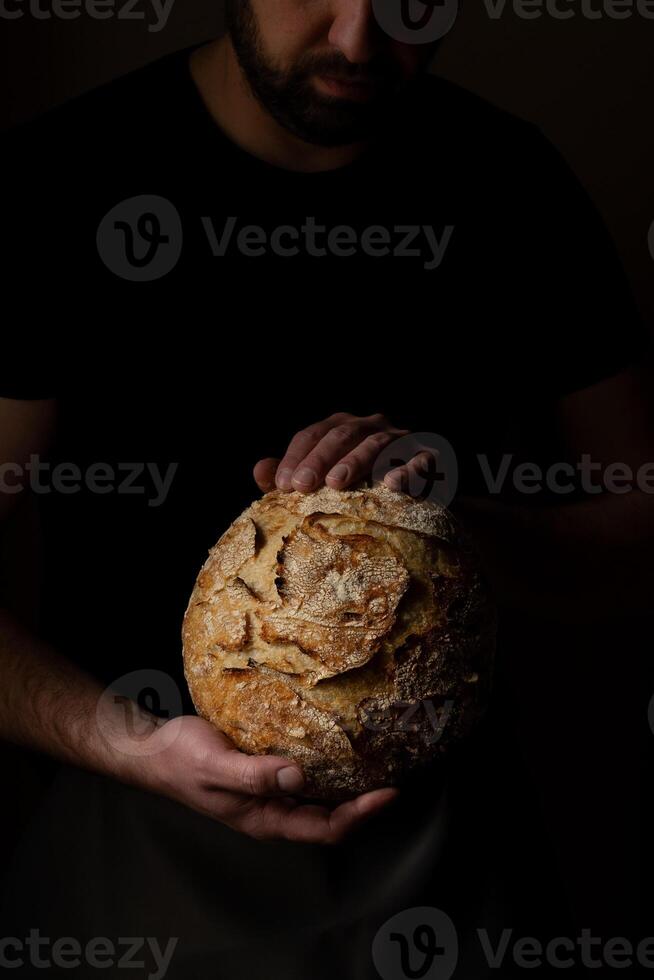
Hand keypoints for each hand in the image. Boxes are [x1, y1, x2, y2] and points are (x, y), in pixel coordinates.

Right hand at [134, 715, 398, 843]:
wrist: (151, 750)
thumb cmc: (180, 759)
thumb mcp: (216, 766)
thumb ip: (254, 774)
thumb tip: (298, 775)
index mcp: (264, 819)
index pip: (325, 828)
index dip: (361, 814)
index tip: (390, 792)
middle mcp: (272, 811)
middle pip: (330, 817)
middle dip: (365, 803)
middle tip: (396, 775)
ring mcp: (269, 793)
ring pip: (320, 797)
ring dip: (349, 785)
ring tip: (378, 761)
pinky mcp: (265, 772)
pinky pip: (305, 775)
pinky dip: (328, 765)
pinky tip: (338, 744)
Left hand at [254, 411, 430, 493]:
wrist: (421, 488)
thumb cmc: (362, 485)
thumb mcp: (323, 479)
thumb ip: (290, 474)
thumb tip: (260, 471)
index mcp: (341, 427)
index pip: (312, 434)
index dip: (295, 457)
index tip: (282, 485)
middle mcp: (370, 425)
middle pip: (342, 434)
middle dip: (319, 459)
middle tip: (301, 486)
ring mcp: (401, 438)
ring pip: (377, 442)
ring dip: (355, 462)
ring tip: (336, 484)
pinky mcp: (429, 455)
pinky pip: (419, 460)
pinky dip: (406, 471)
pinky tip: (392, 485)